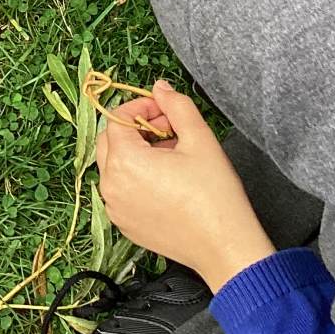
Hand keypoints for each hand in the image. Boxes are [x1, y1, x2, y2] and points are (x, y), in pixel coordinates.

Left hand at [96, 80, 275, 290]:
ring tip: (173, 156)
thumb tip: (161, 87)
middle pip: (110, 141)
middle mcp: (111, 185)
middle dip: (137, 128)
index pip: (118, 118)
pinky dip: (137, 178)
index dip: (142, 107)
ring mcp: (115, 208)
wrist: (224, 246)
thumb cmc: (214, 195)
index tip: (165, 109)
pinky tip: (168, 181)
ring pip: (115, 166)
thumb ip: (177, 106)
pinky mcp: (124, 225)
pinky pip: (122, 191)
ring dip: (137, 153)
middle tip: (170, 129)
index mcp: (124, 161)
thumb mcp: (199, 139)